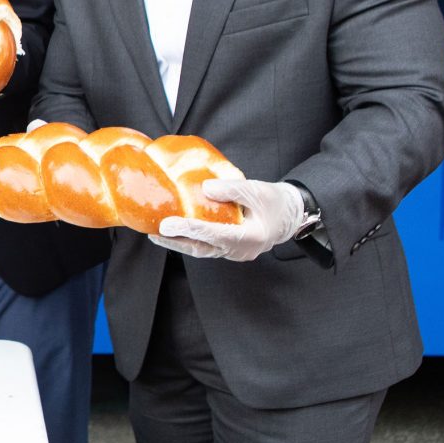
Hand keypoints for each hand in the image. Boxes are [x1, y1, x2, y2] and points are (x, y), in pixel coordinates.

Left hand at [152, 178, 307, 262]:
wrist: (290, 216)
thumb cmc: (275, 201)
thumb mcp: (258, 190)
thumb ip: (232, 189)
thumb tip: (204, 189)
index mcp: (250, 236)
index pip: (214, 234)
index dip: (189, 229)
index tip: (167, 224)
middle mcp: (240, 250)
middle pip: (202, 248)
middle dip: (176, 241)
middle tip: (154, 232)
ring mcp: (234, 253)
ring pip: (202, 250)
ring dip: (179, 243)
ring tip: (157, 234)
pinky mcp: (229, 250)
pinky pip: (206, 248)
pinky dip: (189, 241)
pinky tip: (174, 233)